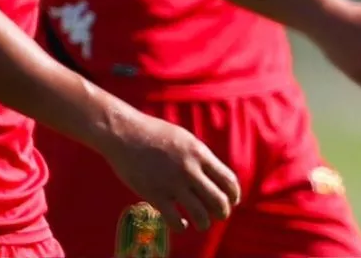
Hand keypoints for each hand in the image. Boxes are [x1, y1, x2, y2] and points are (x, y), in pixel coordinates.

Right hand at [99, 109, 240, 232]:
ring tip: (204, 224)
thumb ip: (200, 157)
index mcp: (201, 154)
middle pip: (218, 199)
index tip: (233, 200)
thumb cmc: (156, 134)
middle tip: (222, 215)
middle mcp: (190, 170)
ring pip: (199, 213)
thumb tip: (213, 174)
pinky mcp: (154, 194)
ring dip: (205, 223)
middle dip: (223, 211)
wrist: (126, 133)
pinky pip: (173, 219)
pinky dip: (180, 226)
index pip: (228, 179)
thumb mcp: (186, 140)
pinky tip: (181, 225)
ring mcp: (173, 183)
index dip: (234, 194)